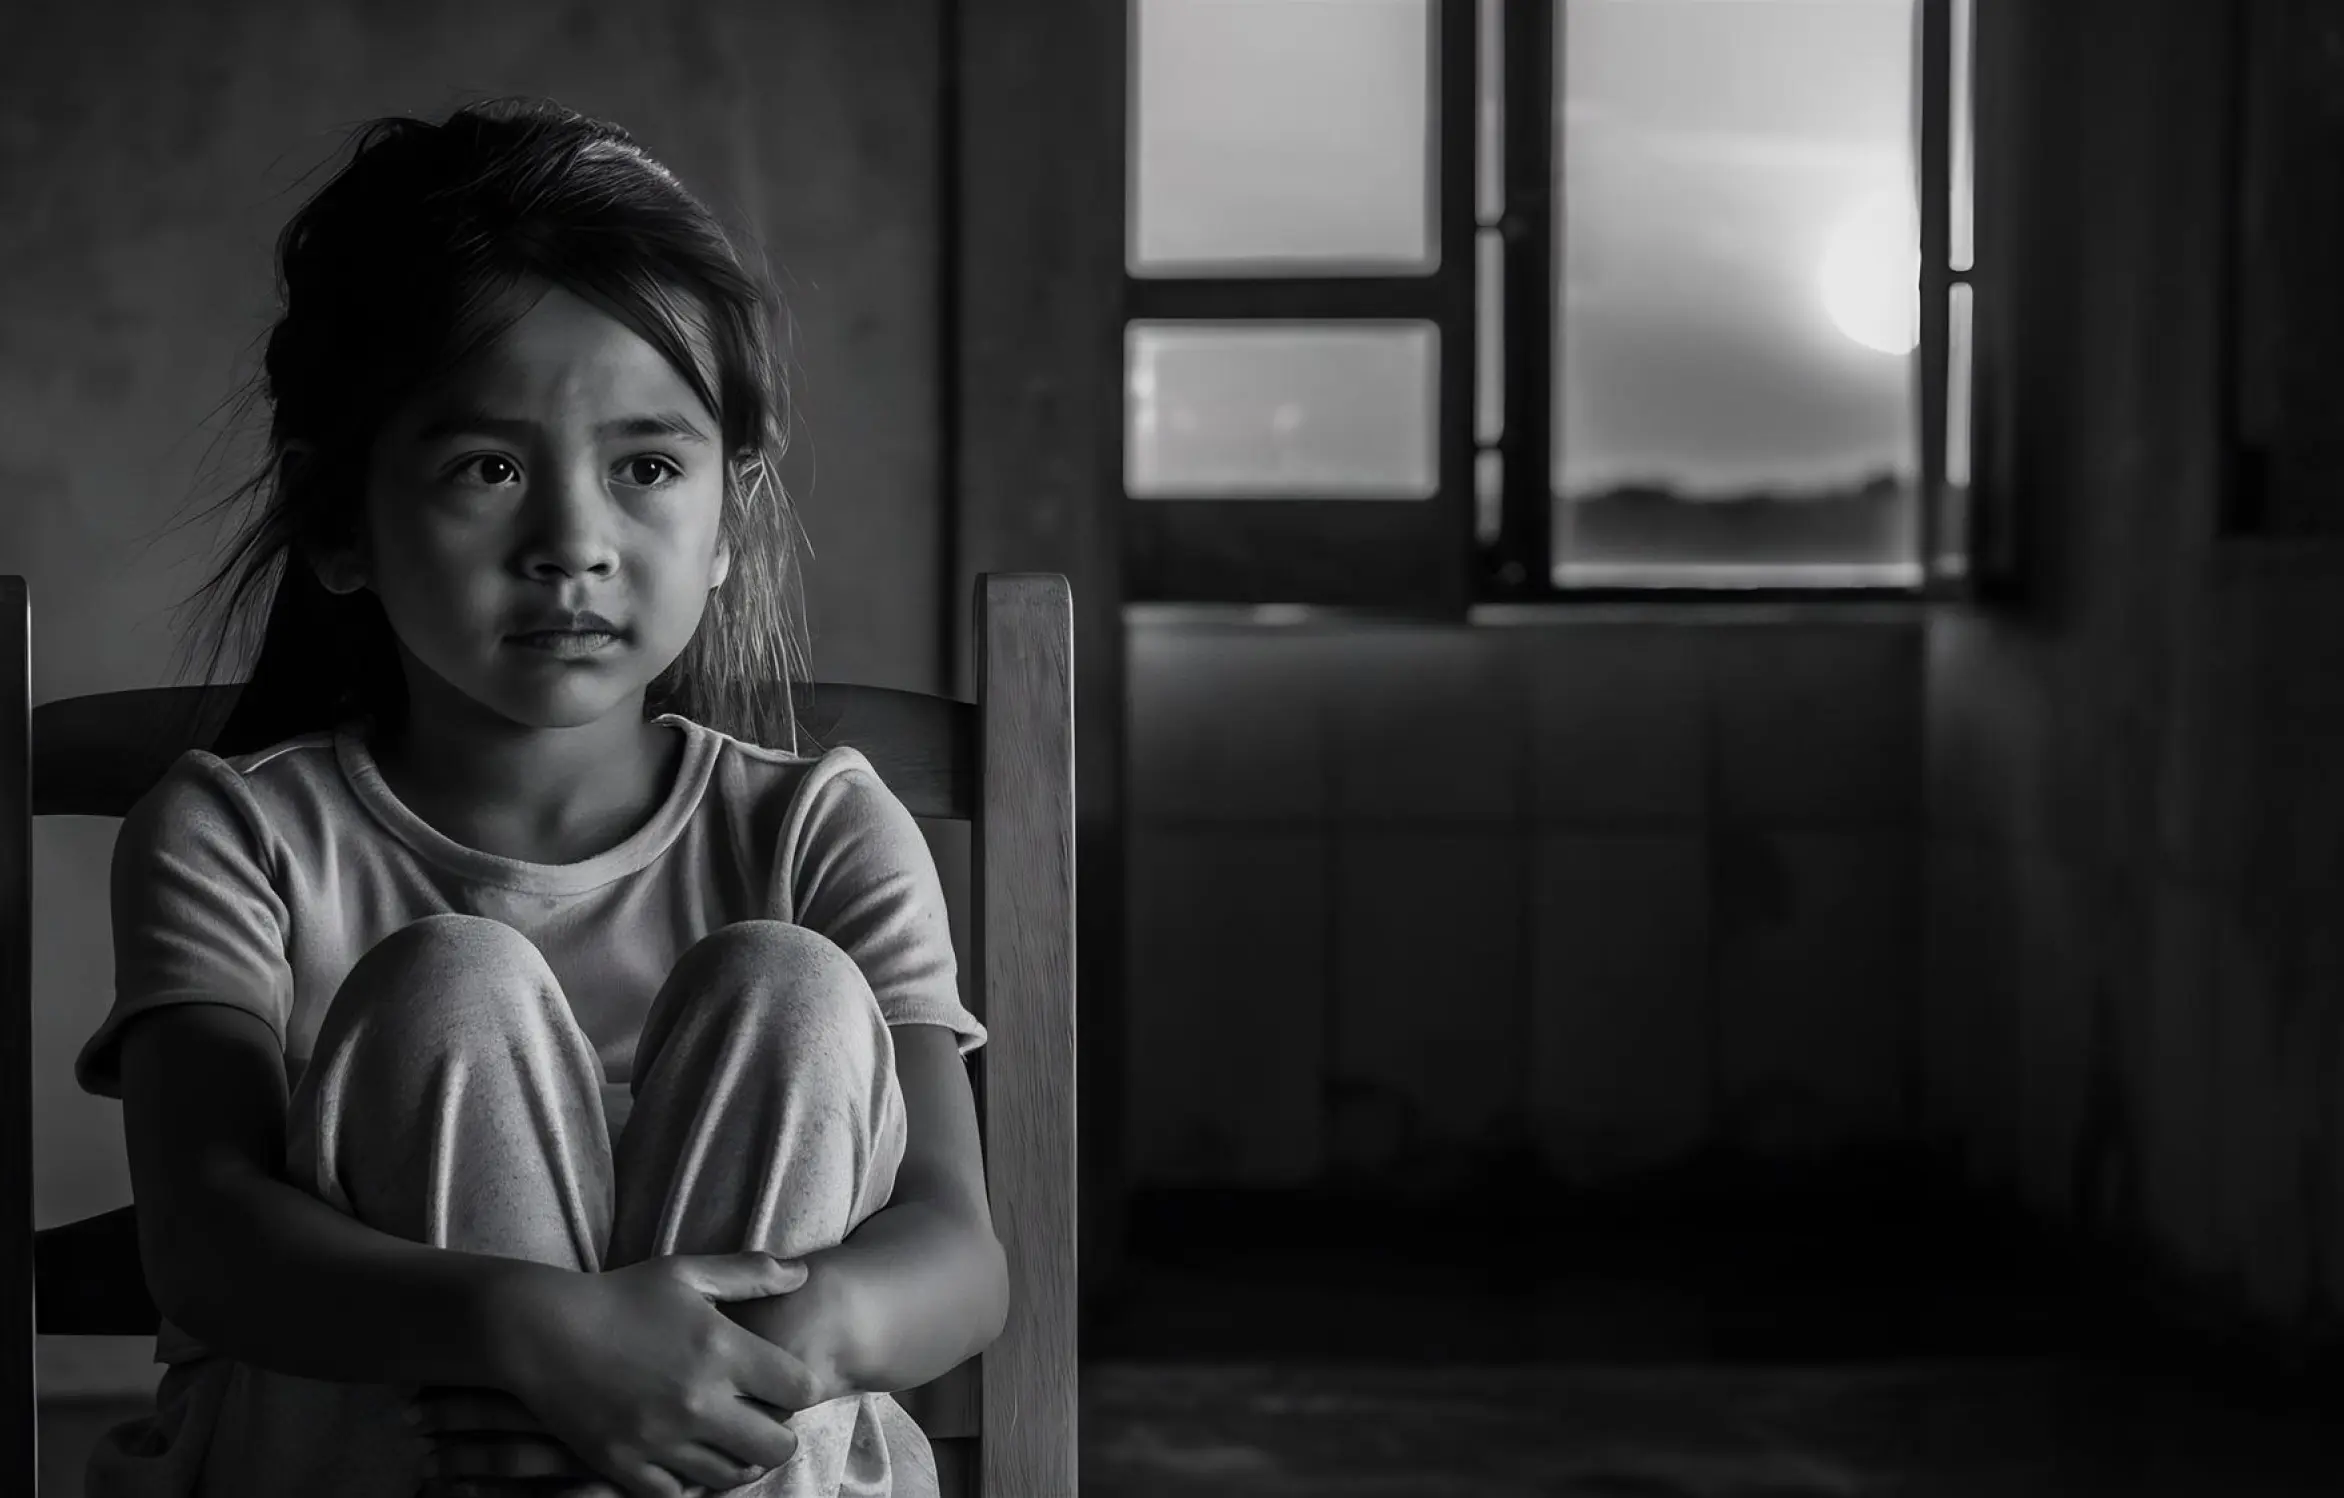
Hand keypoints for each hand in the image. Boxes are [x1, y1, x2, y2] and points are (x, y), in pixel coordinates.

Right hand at [482, 1251, 823, 1497]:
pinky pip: (679, 1494)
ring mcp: (662, 1440)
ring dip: (737, 1460)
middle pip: (778, 1446)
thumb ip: (750, 1273)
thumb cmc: (620, 1296)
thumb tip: (803, 1273)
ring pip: (732, 1476)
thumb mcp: (686, 1273)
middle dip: (780, 1433)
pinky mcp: (626, 1466)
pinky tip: (685, 1456)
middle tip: (761, 1419)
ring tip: (726, 1439)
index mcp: (722, 1350)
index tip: (782, 1383)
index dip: (800, 1388)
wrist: (542, 1331)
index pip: (801, 1389)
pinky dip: (689, 1481)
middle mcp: (699, 1401)